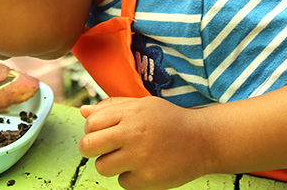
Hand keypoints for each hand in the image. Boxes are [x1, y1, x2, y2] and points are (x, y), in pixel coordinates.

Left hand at [78, 97, 213, 189]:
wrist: (203, 140)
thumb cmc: (168, 120)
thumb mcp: (141, 105)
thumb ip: (111, 107)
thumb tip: (83, 112)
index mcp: (129, 113)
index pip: (90, 124)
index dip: (91, 129)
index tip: (101, 133)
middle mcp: (132, 134)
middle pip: (88, 146)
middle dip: (89, 149)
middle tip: (101, 149)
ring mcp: (140, 158)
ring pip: (102, 167)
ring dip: (109, 164)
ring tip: (125, 158)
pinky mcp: (148, 179)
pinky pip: (122, 182)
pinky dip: (129, 178)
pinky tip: (142, 168)